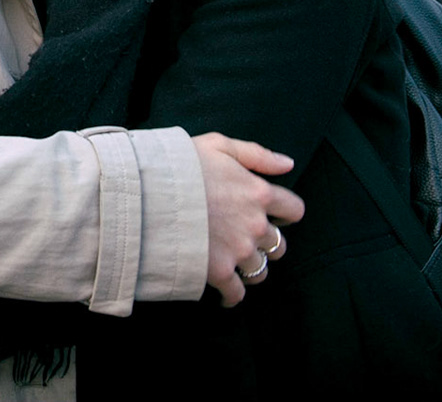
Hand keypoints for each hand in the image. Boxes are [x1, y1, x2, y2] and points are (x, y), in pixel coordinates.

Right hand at [193, 133, 304, 307]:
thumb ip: (257, 155)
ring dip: (249, 267)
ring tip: (232, 262)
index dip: (286, 214)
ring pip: (260, 270)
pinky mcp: (220, 271)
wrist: (147, 192)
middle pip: (279, 245)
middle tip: (245, 239)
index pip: (294, 210)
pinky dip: (232, 295)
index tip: (275, 216)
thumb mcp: (218, 145)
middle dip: (265, 243)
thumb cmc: (179, 165)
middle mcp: (255, 225)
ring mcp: (239, 250)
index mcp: (258, 193)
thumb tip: (288, 164)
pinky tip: (224, 292)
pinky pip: (237, 293)